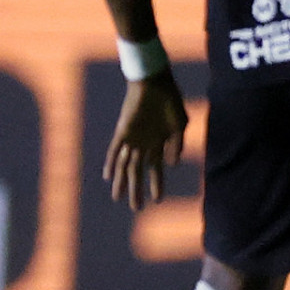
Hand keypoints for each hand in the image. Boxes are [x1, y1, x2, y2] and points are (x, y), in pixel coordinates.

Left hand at [103, 69, 187, 209]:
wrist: (156, 82)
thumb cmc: (170, 100)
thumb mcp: (180, 124)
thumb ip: (176, 145)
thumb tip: (170, 165)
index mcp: (158, 143)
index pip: (155, 169)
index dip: (156, 184)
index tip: (157, 201)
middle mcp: (144, 143)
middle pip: (138, 171)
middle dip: (136, 190)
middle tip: (136, 208)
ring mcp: (133, 138)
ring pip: (125, 164)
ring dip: (122, 182)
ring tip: (119, 199)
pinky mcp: (124, 130)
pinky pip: (115, 149)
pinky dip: (112, 162)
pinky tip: (109, 175)